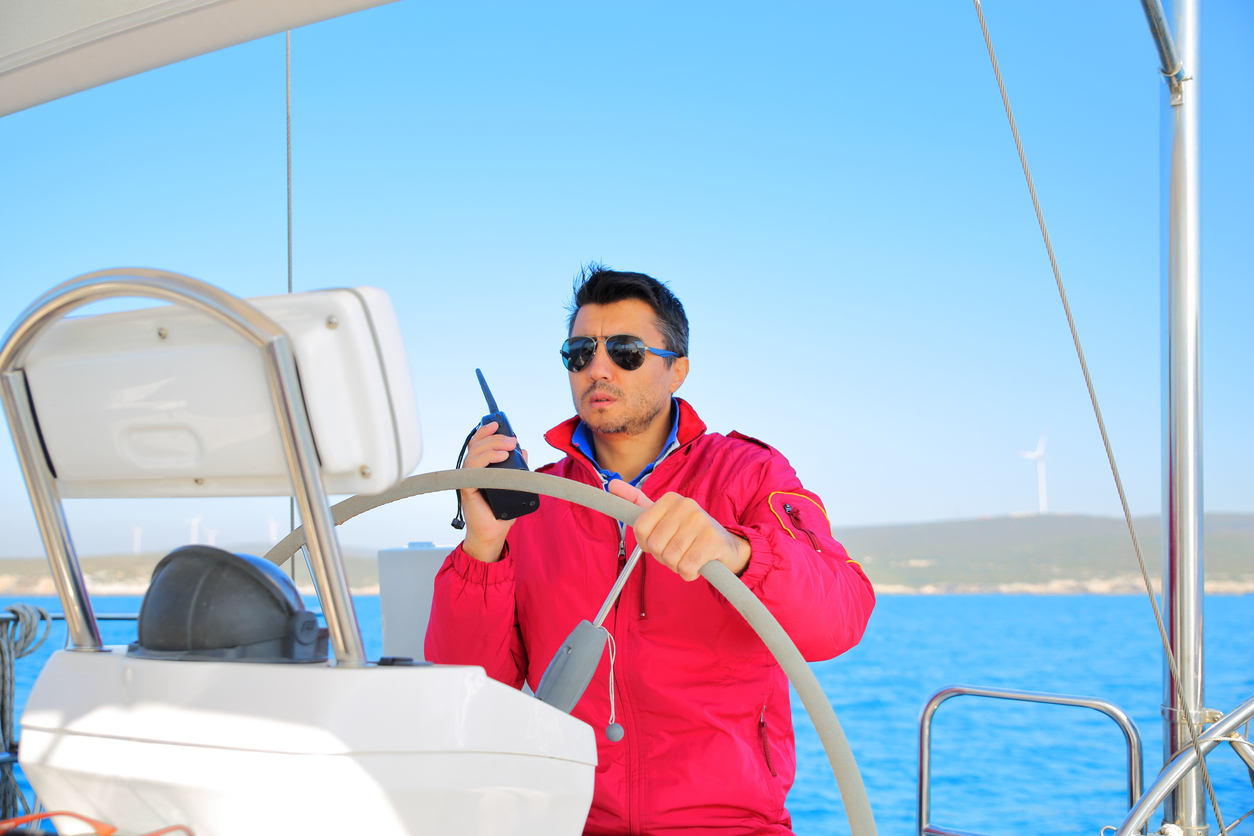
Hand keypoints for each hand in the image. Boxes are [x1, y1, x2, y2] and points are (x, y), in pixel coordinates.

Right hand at [460, 422, 527, 562]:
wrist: (493, 533)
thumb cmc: (500, 513)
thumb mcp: (514, 486)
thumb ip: (517, 469)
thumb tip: (523, 450)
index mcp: (480, 469)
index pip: (478, 445)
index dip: (485, 432)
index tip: (498, 424)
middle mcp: (471, 472)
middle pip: (476, 445)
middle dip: (495, 438)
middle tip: (512, 440)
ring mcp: (468, 479)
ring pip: (475, 453)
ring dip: (493, 446)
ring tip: (509, 447)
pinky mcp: (467, 488)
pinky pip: (472, 468)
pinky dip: (487, 459)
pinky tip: (502, 457)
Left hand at [608, 480, 750, 580]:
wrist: (725, 546)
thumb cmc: (688, 533)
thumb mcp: (663, 516)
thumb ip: (636, 501)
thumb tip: (612, 483)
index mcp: (670, 498)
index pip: (640, 528)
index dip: (646, 544)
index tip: (659, 543)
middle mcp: (686, 505)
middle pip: (654, 545)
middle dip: (663, 556)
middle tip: (678, 551)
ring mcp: (701, 521)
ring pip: (670, 558)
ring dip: (676, 566)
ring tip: (688, 556)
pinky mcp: (712, 541)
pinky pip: (685, 568)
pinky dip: (688, 573)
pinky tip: (697, 565)